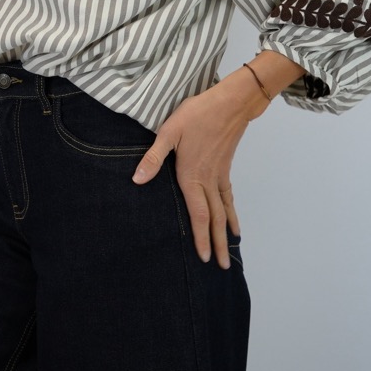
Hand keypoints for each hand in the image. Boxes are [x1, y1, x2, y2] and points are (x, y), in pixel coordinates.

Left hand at [132, 69, 264, 267]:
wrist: (229, 103)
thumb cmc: (197, 115)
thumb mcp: (169, 132)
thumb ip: (154, 157)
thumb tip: (137, 179)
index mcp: (192, 175)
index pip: (198, 214)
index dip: (200, 237)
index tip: (204, 258)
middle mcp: (208, 180)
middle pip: (215, 218)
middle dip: (216, 243)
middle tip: (221, 267)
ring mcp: (219, 174)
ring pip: (225, 209)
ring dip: (226, 231)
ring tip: (230, 249)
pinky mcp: (225, 167)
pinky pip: (229, 195)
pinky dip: (232, 210)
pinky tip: (233, 219)